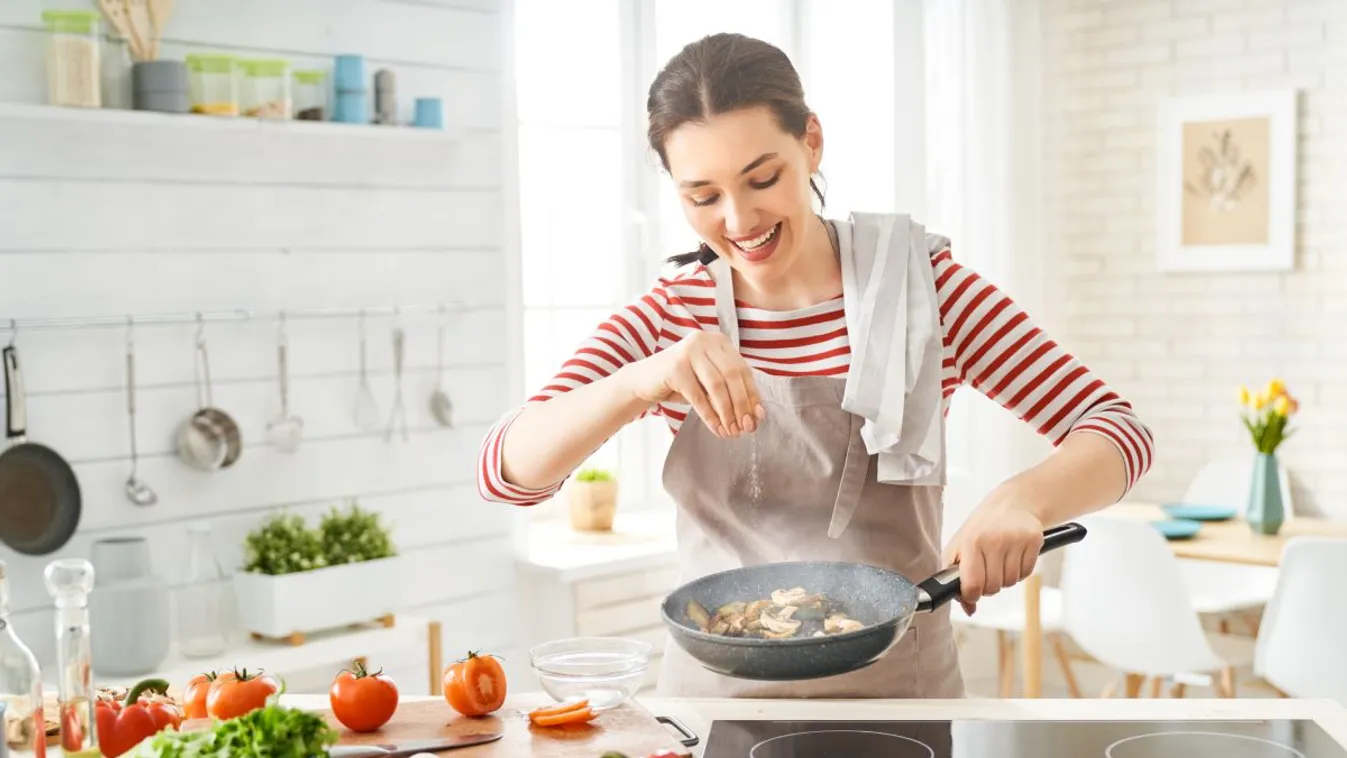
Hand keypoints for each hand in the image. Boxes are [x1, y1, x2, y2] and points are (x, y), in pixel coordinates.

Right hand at [619, 330, 764, 437]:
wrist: (644, 381)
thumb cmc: (681, 383)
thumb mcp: (709, 383)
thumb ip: (730, 392)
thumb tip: (757, 416)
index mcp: (718, 341)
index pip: (743, 369)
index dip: (752, 395)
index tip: (757, 418)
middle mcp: (705, 340)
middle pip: (733, 376)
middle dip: (741, 405)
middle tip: (745, 428)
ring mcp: (689, 351)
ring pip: (717, 386)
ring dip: (727, 412)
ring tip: (731, 432)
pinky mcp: (675, 367)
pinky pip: (698, 396)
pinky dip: (709, 415)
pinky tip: (716, 428)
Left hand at [942, 485, 1044, 615]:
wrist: (1013, 502)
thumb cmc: (982, 527)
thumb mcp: (960, 545)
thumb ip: (956, 577)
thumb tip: (968, 608)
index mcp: (971, 541)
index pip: (972, 584)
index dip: (971, 595)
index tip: (972, 592)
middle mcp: (994, 540)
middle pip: (992, 587)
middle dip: (988, 586)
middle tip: (986, 570)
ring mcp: (1015, 540)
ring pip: (1010, 582)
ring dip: (1004, 578)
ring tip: (1000, 560)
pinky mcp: (1034, 541)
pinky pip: (1026, 574)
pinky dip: (1019, 571)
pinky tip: (1014, 556)